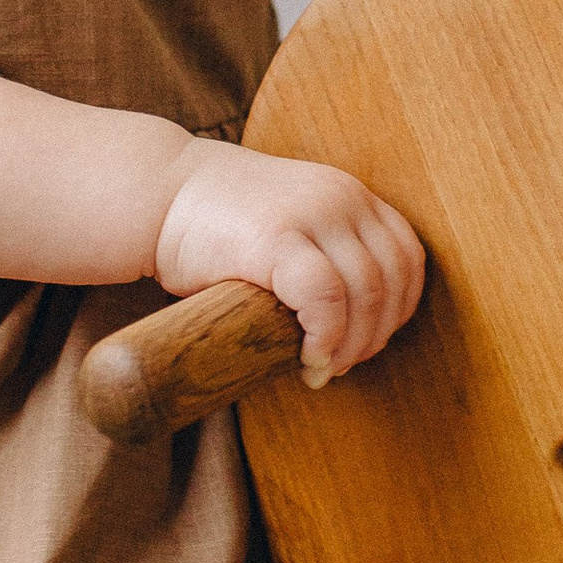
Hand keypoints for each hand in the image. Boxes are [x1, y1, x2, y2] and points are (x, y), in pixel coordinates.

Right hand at [152, 144, 424, 384]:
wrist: (155, 194)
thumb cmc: (216, 226)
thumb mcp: (291, 228)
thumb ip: (327, 258)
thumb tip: (358, 329)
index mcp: (350, 195)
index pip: (406, 255)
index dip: (399, 307)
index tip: (369, 340)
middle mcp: (341, 197)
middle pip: (392, 279)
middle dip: (376, 334)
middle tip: (340, 365)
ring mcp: (312, 213)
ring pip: (366, 292)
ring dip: (352, 345)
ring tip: (323, 368)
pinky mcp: (278, 237)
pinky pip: (326, 297)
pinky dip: (327, 337)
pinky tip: (310, 359)